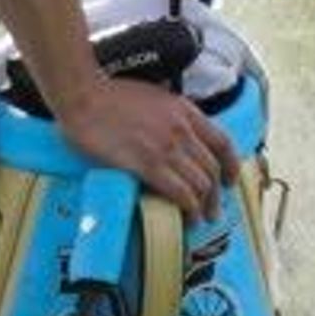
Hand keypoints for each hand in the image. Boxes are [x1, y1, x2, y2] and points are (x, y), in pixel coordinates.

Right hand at [51, 73, 241, 219]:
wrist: (83, 96)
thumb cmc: (108, 97)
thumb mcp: (153, 97)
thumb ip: (169, 116)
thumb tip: (174, 135)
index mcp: (185, 110)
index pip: (222, 142)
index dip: (231, 166)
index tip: (230, 180)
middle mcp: (182, 129)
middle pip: (213, 168)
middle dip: (217, 194)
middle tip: (213, 210)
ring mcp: (167, 147)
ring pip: (202, 184)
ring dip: (205, 206)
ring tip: (199, 219)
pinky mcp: (148, 164)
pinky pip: (181, 193)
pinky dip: (189, 209)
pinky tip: (187, 218)